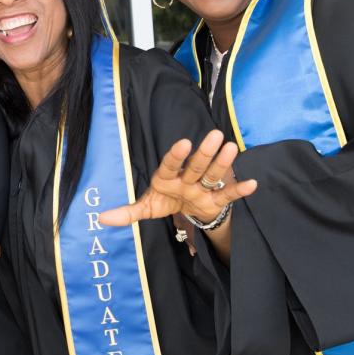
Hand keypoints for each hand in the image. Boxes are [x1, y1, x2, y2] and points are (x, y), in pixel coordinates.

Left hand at [98, 130, 255, 226]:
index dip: (176, 155)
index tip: (183, 143)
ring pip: (213, 175)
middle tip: (215, 135)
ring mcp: (203, 188)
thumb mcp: (146, 208)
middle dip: (204, 152)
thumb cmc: (166, 201)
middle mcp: (187, 179)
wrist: (189, 210)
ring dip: (222, 163)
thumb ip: (127, 212)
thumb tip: (100, 219)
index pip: (170, 164)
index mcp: (167, 178)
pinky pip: (229, 196)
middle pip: (196, 166)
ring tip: (232, 148)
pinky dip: (240, 191)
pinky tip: (253, 184)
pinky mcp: (216, 200)